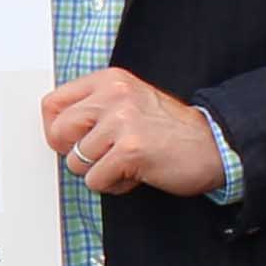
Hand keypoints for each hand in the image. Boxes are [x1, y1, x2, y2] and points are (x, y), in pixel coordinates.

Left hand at [41, 67, 222, 195]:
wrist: (213, 145)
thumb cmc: (168, 130)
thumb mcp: (129, 102)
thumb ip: (94, 108)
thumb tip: (55, 130)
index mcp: (109, 80)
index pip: (52, 103)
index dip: (56, 129)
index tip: (73, 140)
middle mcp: (113, 95)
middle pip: (58, 132)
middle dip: (75, 153)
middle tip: (102, 155)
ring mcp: (122, 121)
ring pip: (76, 161)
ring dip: (100, 171)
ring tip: (126, 162)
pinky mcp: (130, 149)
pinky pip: (95, 180)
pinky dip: (114, 185)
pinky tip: (136, 173)